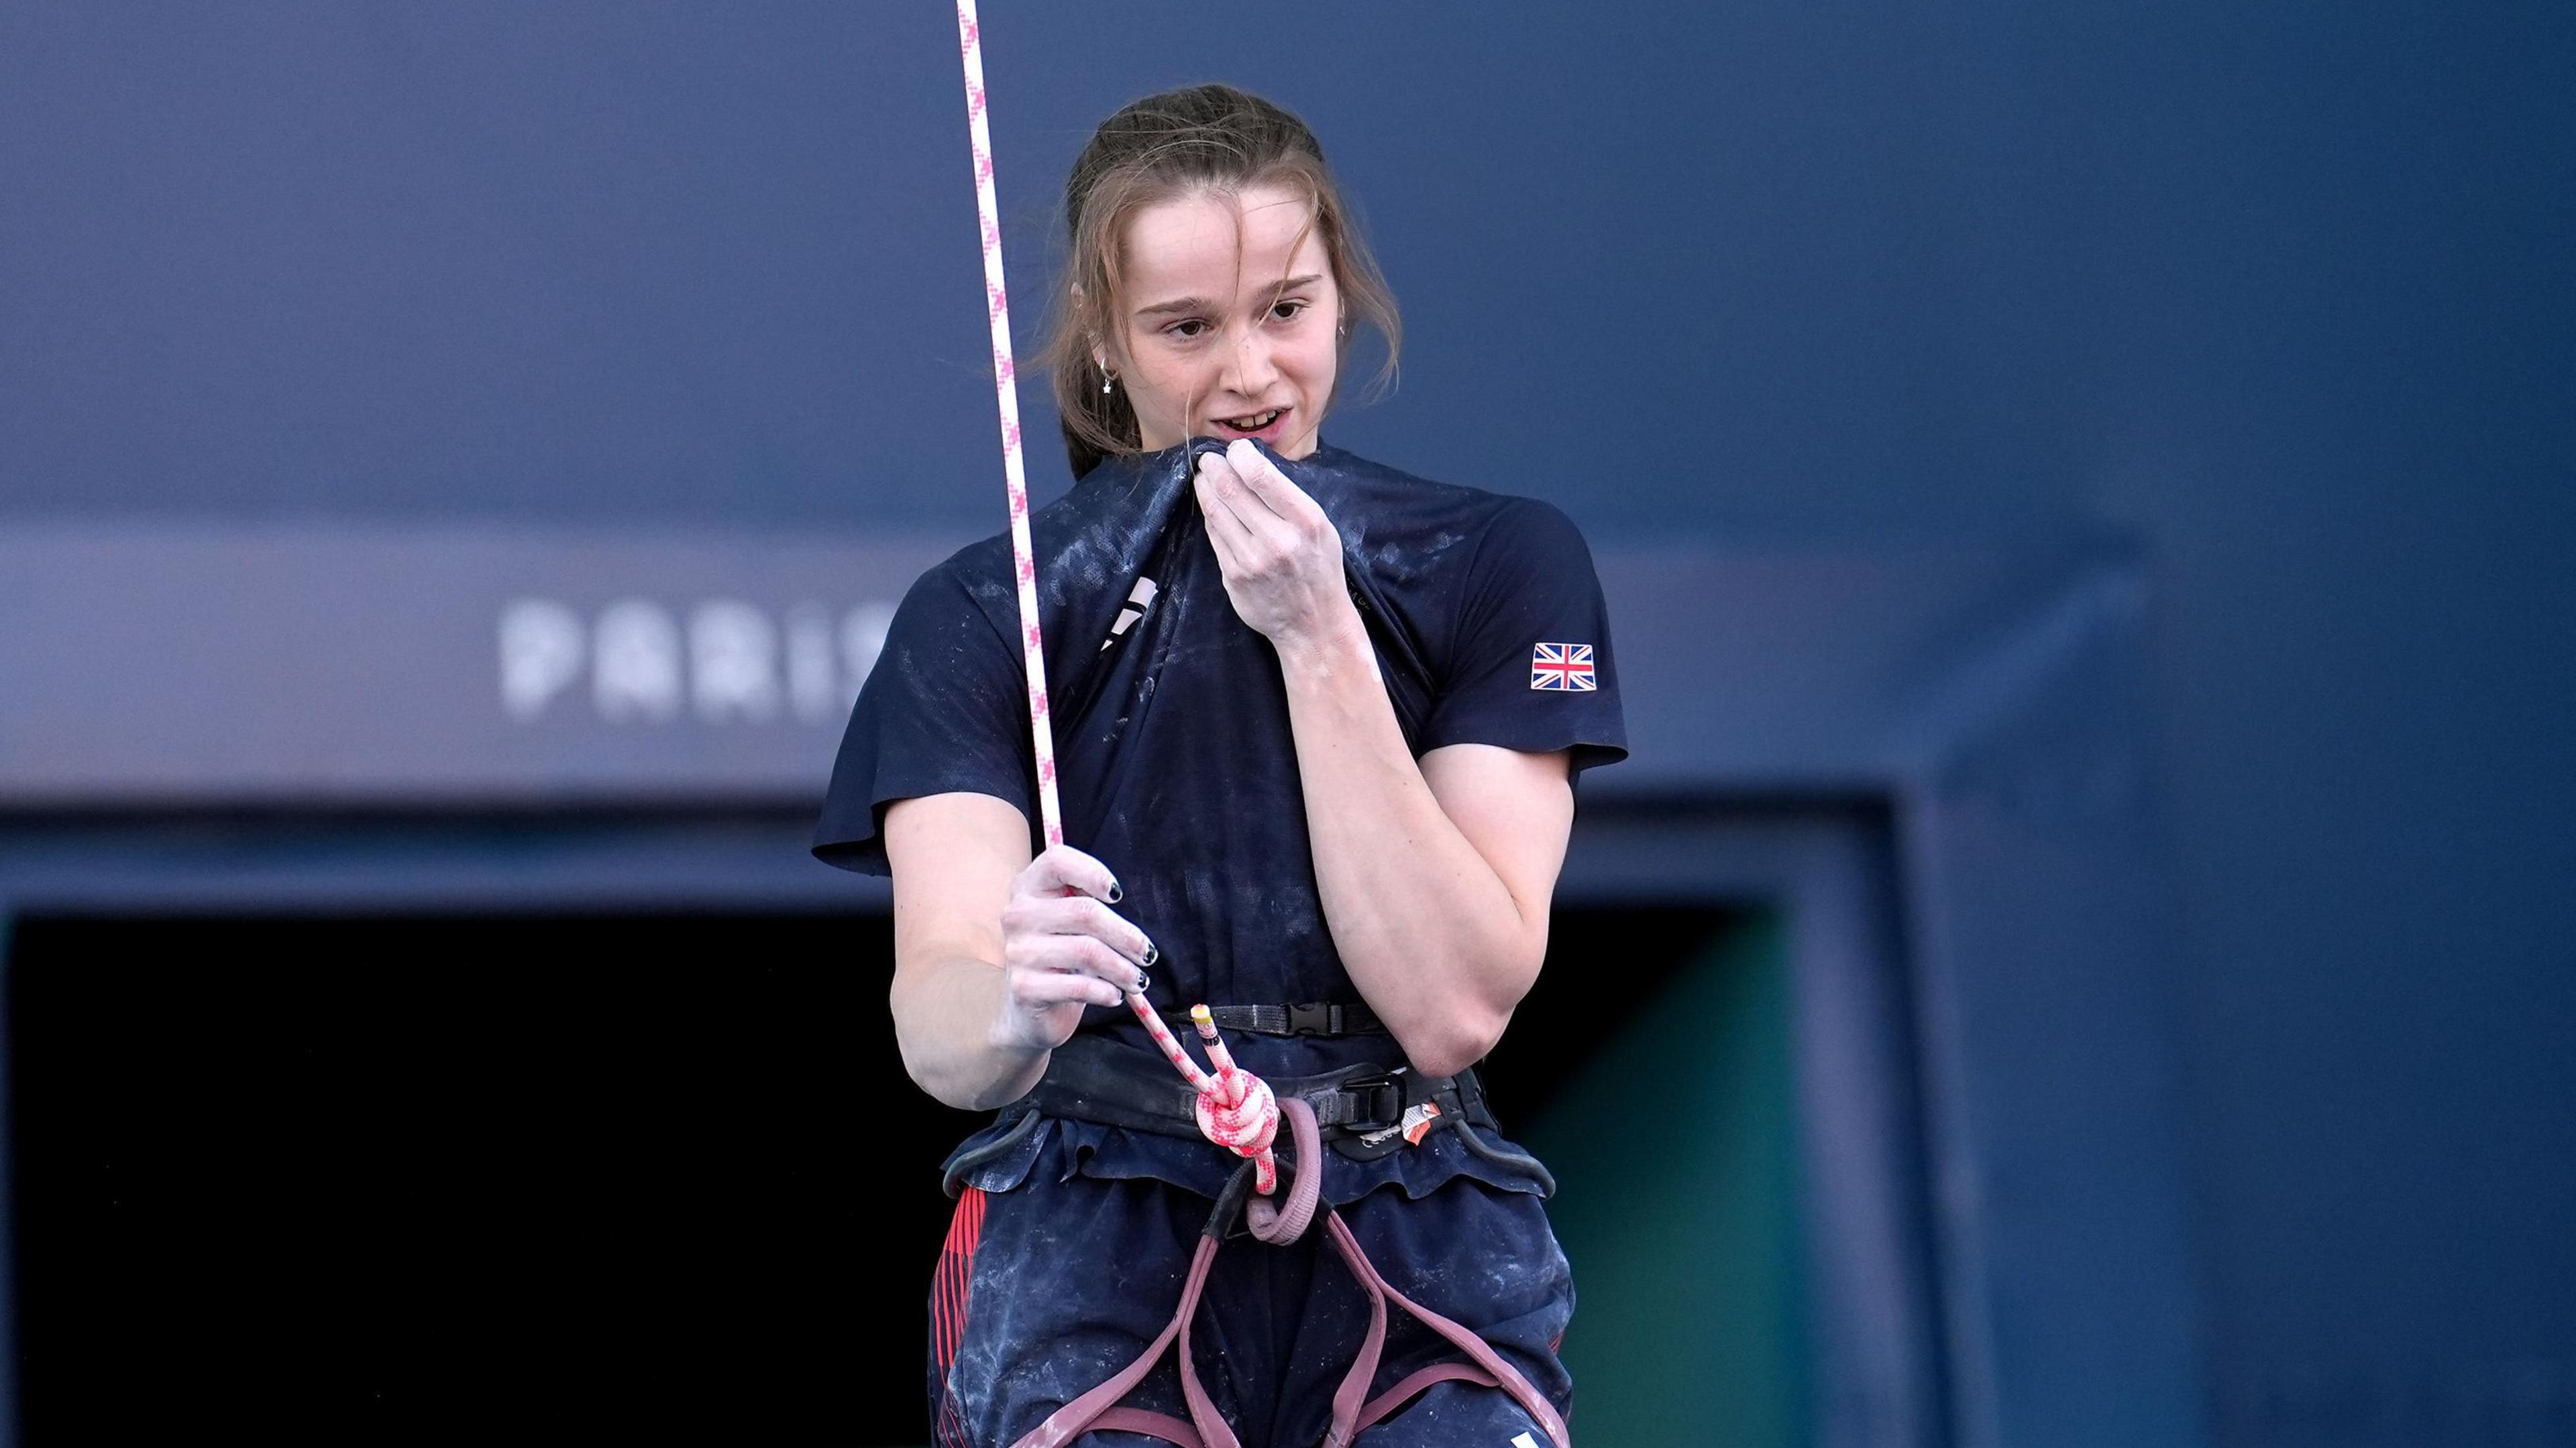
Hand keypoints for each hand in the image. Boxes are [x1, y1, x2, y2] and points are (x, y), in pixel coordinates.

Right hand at [992, 844, 1155, 1053]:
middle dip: (1127, 936)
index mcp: (1028, 887)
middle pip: (1085, 912)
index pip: (1057, 860)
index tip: (1118, 895)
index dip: (1093, 872)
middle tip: (1148, 955)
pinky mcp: (1024, 987)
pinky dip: (1107, 992)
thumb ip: (1089, 904)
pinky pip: (1079, 986)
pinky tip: (1115, 995)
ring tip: (1137, 980)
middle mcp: (1017, 914)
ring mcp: (1018, 951)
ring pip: (1088, 951)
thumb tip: (1126, 914)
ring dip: (1123, 969)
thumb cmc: (1061, 956)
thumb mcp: (1071, 923)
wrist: (1029, 1008)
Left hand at [1192, 439, 1361, 651]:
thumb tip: (1251, 465)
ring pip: (1216, 511)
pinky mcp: (1232, 576)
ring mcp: (1251, 560)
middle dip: (1214, 467)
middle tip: (1209, 459)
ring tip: (1204, 477)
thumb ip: (1289, 498)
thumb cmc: (1319, 569)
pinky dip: (1210, 516)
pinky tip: (1212, 507)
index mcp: (1305, 521)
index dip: (1239, 456)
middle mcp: (1277, 540)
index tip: (1235, 450)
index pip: (1260, 476)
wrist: (1313, 624)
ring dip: (1205, 488)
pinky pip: (1214, 535)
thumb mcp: (1321, 527)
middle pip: (1231, 489)